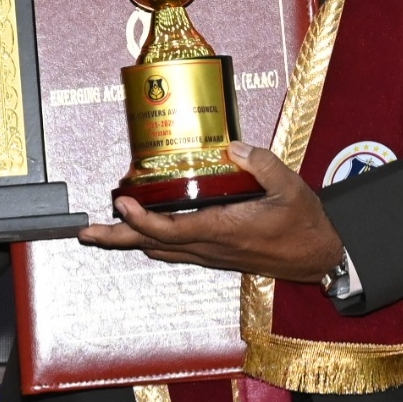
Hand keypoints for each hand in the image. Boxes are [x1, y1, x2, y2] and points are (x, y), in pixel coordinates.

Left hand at [78, 141, 345, 283]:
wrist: (318, 256)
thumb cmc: (304, 224)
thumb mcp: (290, 186)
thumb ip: (261, 163)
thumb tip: (233, 146)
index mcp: (224, 229)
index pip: (171, 229)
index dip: (142, 219)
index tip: (122, 202)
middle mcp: (210, 246)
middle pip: (151, 245)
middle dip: (116, 238)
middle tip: (84, 232)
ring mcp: (210, 254)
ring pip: (159, 249)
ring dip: (129, 239)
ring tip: (102, 228)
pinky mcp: (214, 255)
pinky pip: (174, 250)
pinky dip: (151, 240)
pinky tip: (143, 230)